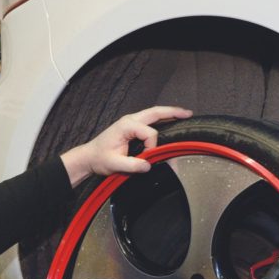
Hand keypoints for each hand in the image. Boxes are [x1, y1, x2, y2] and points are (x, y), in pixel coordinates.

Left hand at [60, 106, 192, 186]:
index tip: (147, 159)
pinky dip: (161, 118)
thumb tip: (148, 166)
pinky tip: (170, 121)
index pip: (149, 133)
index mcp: (126, 126)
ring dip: (169, 113)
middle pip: (155, 112)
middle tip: (188, 113)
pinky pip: (150, 119)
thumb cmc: (100, 159)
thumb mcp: (114, 165)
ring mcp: (131, 121)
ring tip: (183, 114)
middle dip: (172, 112)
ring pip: (153, 113)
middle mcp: (130, 120)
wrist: (89, 157)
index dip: (152, 147)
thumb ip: (132, 165)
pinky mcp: (132, 126)